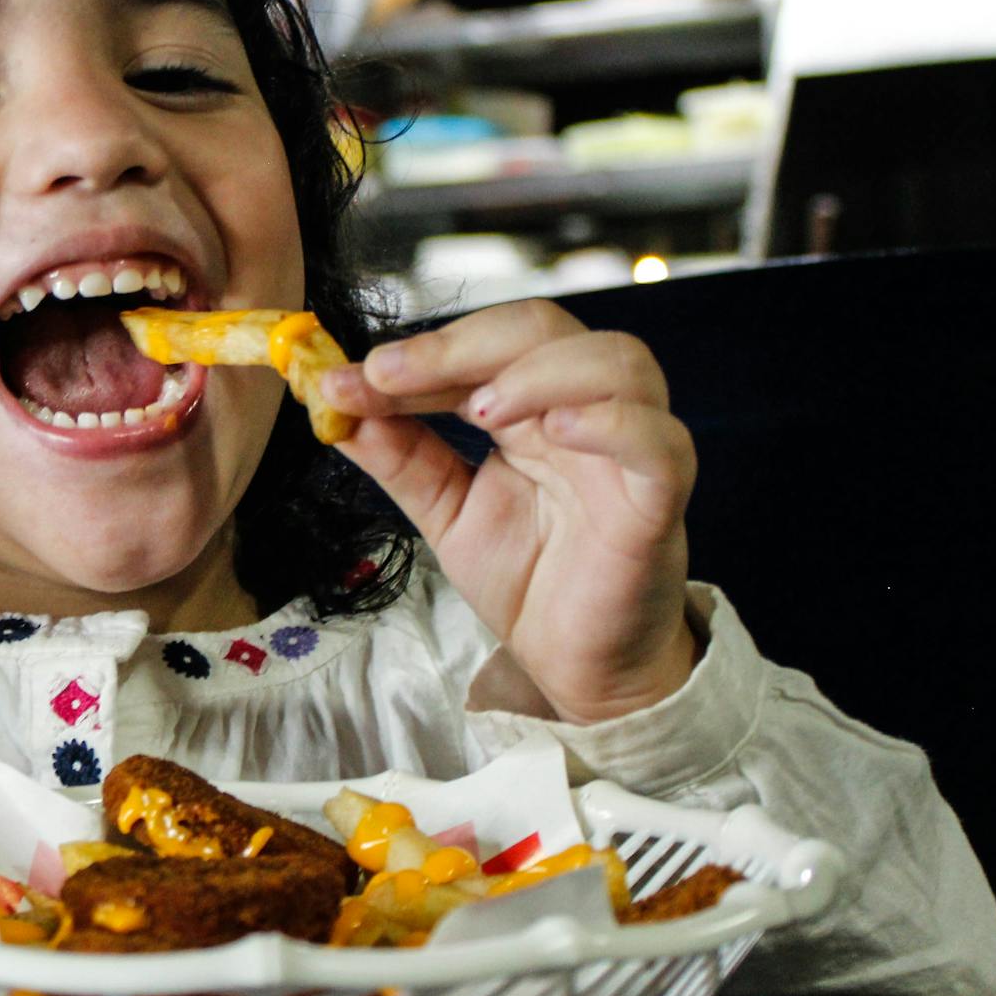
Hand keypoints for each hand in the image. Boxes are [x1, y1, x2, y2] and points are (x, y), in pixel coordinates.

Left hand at [319, 300, 698, 722]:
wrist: (579, 666)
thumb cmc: (528, 578)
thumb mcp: (443, 511)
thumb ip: (399, 457)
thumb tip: (336, 406)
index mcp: (531, 407)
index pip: (480, 347)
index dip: (416, 355)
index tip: (347, 378)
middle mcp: (584, 411)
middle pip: (543, 329)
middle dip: (459, 344)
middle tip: (391, 374)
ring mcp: (628, 451)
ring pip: (617, 362)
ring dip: (538, 370)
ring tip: (478, 408)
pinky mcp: (659, 501)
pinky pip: (659, 441)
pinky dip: (613, 422)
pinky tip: (560, 431)